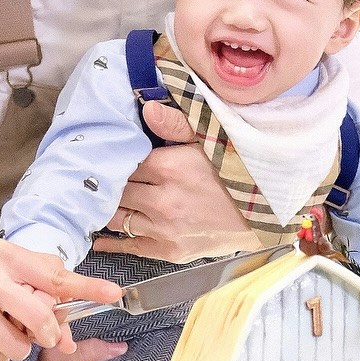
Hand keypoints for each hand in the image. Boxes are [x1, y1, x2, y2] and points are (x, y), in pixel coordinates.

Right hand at [0, 241, 119, 360]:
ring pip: (20, 348)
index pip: (54, 275)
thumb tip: (68, 330)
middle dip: (47, 334)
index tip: (114, 294)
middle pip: (41, 321)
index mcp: (4, 259)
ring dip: (15, 346)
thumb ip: (35, 286)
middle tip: (38, 333)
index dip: (87, 287)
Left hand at [93, 101, 256, 261]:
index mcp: (168, 168)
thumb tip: (147, 109)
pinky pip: (130, 246)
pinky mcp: (170, 251)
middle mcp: (162, 200)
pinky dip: (112, 243)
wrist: (262, 215)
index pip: (125, 162)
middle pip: (117, 190)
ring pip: (117, 218)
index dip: (117, 160)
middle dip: (109, 185)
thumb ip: (175, 125)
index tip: (109, 159)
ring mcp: (165, 229)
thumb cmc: (235, 175)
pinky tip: (100, 239)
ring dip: (108, 211)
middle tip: (97, 181)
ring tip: (100, 204)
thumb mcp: (209, 141)